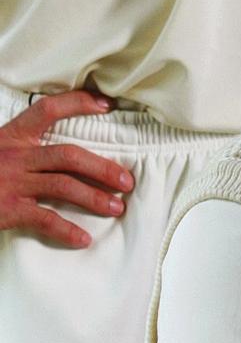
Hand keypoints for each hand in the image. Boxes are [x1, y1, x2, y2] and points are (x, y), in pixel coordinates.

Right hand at [0, 91, 134, 247]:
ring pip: (63, 186)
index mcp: (11, 136)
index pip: (48, 109)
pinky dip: (66, 230)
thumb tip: (64, 154)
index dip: (78, 103)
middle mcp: (13, 155)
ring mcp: (10, 182)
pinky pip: (43, 219)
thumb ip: (24, 148)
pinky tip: (83, 239)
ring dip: (94, 197)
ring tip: (116, 208)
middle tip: (127, 181)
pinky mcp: (6, 209)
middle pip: (68, 155)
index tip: (106, 104)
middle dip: (102, 167)